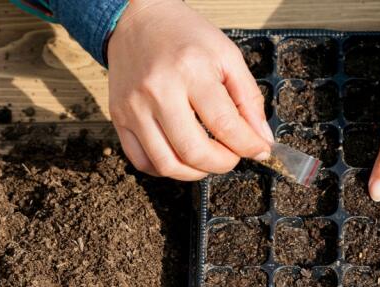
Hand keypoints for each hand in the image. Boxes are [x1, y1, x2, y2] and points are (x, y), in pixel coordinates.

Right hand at [107, 0, 272, 180]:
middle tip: (233, 156)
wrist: (136, 20)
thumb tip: (261, 140)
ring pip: (167, 164)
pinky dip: (166, 168)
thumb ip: (248, 98)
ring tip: (208, 158)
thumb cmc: (183, 36)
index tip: (259, 150)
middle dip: (223, 163)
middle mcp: (158, 91)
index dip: (248, 146)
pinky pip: (142, 161)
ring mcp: (134, 108)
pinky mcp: (119, 118)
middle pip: (194, 151)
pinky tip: (181, 156)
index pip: (225, 124)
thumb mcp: (226, 55)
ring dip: (195, 172)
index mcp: (191, 70)